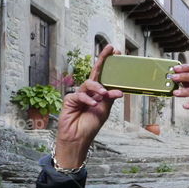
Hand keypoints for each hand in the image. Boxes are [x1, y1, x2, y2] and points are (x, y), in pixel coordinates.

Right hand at [54, 45, 122, 167]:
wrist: (78, 138)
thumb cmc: (90, 125)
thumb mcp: (104, 111)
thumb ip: (109, 99)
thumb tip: (118, 90)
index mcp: (98, 94)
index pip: (104, 76)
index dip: (109, 64)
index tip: (117, 52)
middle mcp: (89, 92)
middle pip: (96, 72)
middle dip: (103, 60)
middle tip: (110, 49)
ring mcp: (79, 94)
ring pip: (89, 83)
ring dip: (98, 88)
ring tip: (104, 95)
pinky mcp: (70, 99)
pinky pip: (80, 95)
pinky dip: (88, 100)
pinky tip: (92, 105)